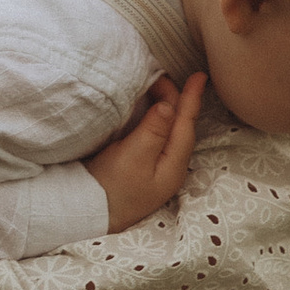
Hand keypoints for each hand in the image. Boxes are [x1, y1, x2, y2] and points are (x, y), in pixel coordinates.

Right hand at [84, 74, 204, 231]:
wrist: (89, 214)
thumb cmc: (111, 187)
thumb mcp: (133, 156)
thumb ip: (154, 130)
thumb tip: (170, 105)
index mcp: (173, 164)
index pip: (186, 124)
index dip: (192, 97)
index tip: (200, 75)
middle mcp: (171, 167)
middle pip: (180, 126)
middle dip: (175, 99)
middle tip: (158, 77)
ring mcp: (159, 169)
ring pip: (170, 131)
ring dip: (168, 108)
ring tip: (161, 89)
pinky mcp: (145, 169)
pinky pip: (159, 137)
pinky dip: (158, 119)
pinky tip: (153, 112)